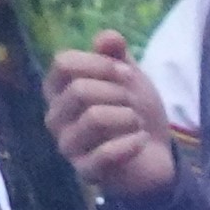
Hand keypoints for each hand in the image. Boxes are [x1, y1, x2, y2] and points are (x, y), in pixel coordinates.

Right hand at [44, 35, 177, 200]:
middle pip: (79, 90)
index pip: (63, 63)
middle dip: (118, 93)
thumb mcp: (128, 76)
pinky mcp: (85, 172)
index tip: (128, 73)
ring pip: (94, 118)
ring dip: (127, 117)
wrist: (155, 155)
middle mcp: (54, 117)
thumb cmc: (134, 111)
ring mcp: (67, 146)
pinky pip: (105, 153)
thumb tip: (109, 36)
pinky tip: (141, 141)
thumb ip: (116, 54)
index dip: (100, 64)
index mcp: (57, 89)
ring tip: (137, 123)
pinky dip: (131, 143)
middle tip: (134, 104)